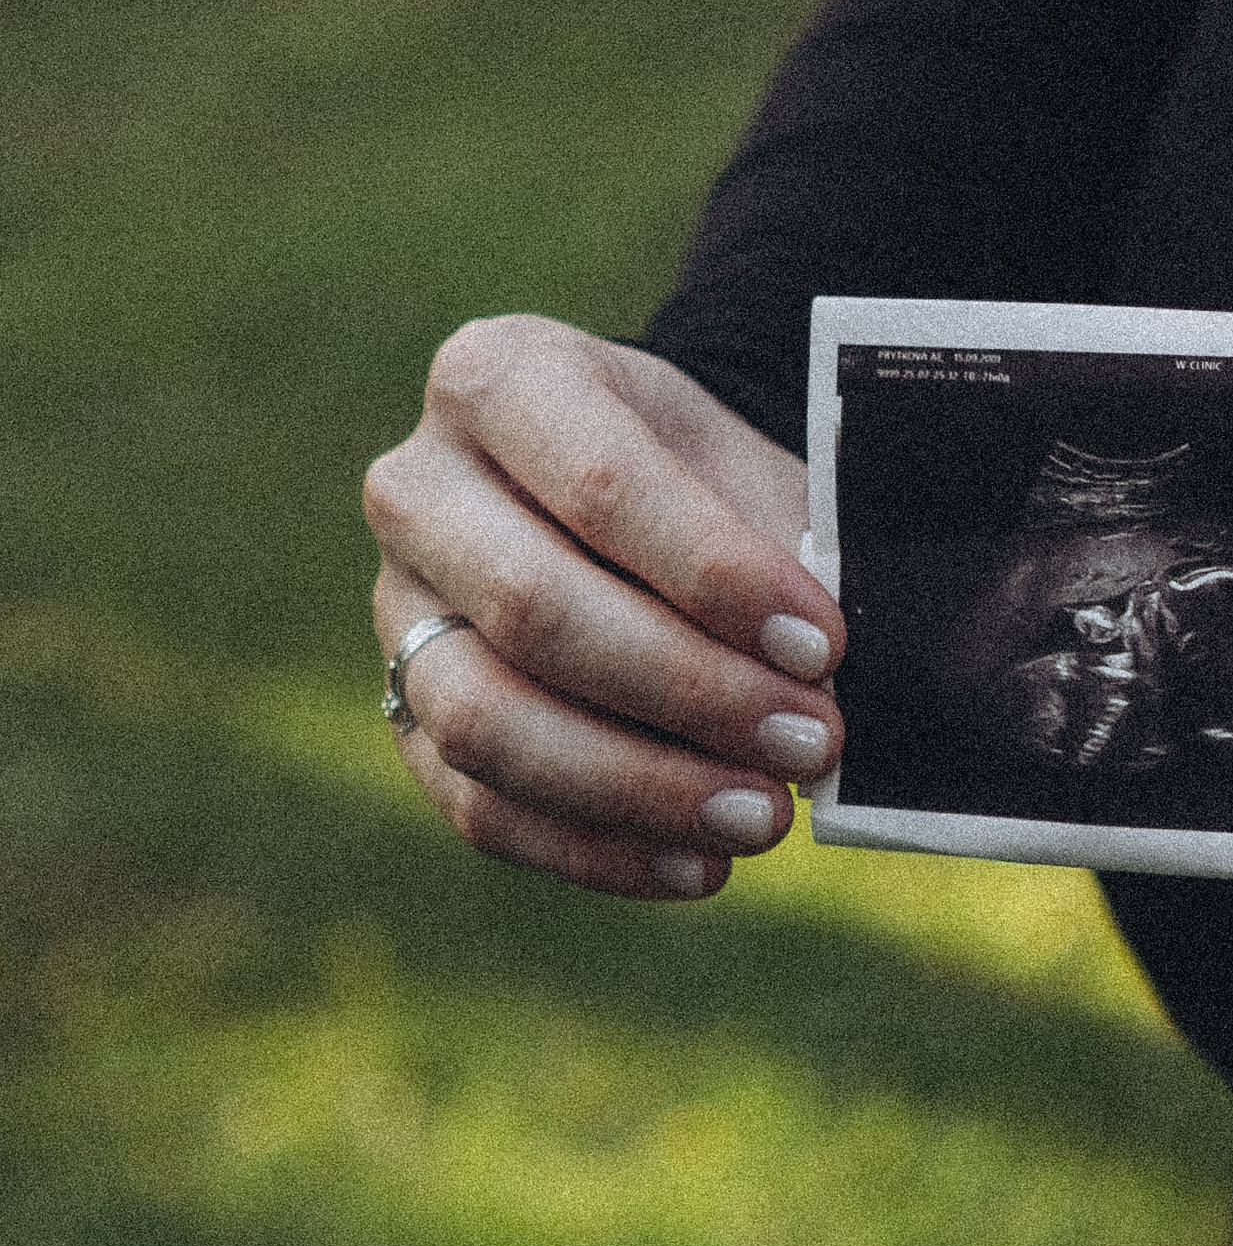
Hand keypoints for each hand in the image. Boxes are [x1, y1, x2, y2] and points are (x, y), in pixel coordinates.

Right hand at [363, 316, 844, 902]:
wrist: (629, 498)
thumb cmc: (701, 478)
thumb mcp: (744, 465)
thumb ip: (782, 546)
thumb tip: (824, 676)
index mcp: (501, 379)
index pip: (604, 483)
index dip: (716, 576)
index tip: (824, 644)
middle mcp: (418, 488)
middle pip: (535, 609)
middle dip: (689, 691)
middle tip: (810, 741)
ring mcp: (395, 611)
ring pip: (488, 722)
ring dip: (638, 788)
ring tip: (764, 818)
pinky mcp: (403, 718)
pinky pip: (481, 808)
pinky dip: (597, 851)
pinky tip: (700, 866)